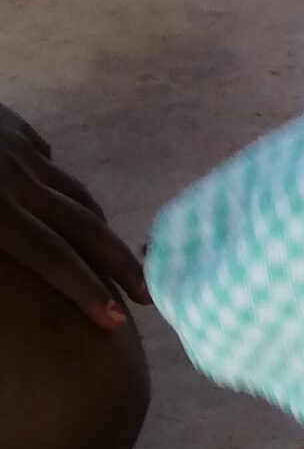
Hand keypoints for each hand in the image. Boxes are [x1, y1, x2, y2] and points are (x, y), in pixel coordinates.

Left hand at [0, 104, 146, 328]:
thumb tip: (12, 272)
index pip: (50, 256)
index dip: (85, 289)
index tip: (115, 320)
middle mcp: (17, 181)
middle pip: (80, 226)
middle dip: (117, 262)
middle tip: (146, 295)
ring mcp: (20, 151)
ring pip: (74, 193)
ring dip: (100, 228)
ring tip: (117, 256)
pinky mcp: (14, 128)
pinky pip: (48, 161)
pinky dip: (63, 187)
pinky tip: (67, 201)